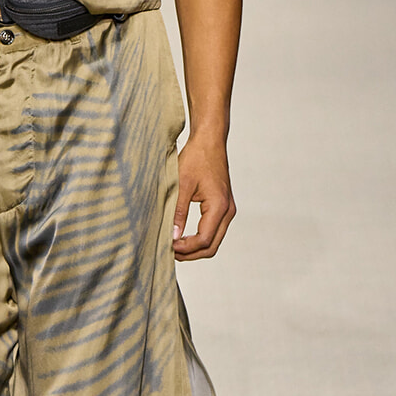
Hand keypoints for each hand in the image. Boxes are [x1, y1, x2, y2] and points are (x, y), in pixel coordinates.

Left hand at [173, 135, 234, 261]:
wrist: (210, 142)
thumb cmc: (196, 158)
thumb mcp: (182, 184)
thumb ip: (178, 212)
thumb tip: (173, 237)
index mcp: (219, 206)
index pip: (203, 240)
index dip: (185, 248)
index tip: (167, 246)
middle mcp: (228, 211)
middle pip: (211, 246)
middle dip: (190, 253)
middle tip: (169, 252)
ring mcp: (228, 210)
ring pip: (213, 241)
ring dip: (195, 248)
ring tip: (173, 246)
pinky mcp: (224, 207)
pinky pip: (214, 231)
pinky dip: (199, 238)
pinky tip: (182, 236)